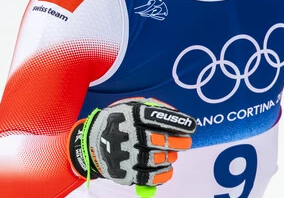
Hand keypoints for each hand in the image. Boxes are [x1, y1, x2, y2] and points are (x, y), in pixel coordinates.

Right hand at [68, 97, 196, 186]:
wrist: (91, 143)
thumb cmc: (119, 122)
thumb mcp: (131, 107)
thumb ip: (153, 108)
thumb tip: (177, 115)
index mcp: (128, 115)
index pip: (156, 117)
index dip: (177, 122)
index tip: (192, 126)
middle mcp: (125, 135)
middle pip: (158, 140)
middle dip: (178, 142)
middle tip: (186, 143)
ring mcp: (123, 155)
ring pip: (156, 159)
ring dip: (170, 158)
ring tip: (172, 155)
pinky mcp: (123, 173)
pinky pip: (148, 177)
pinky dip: (163, 174)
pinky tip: (167, 168)